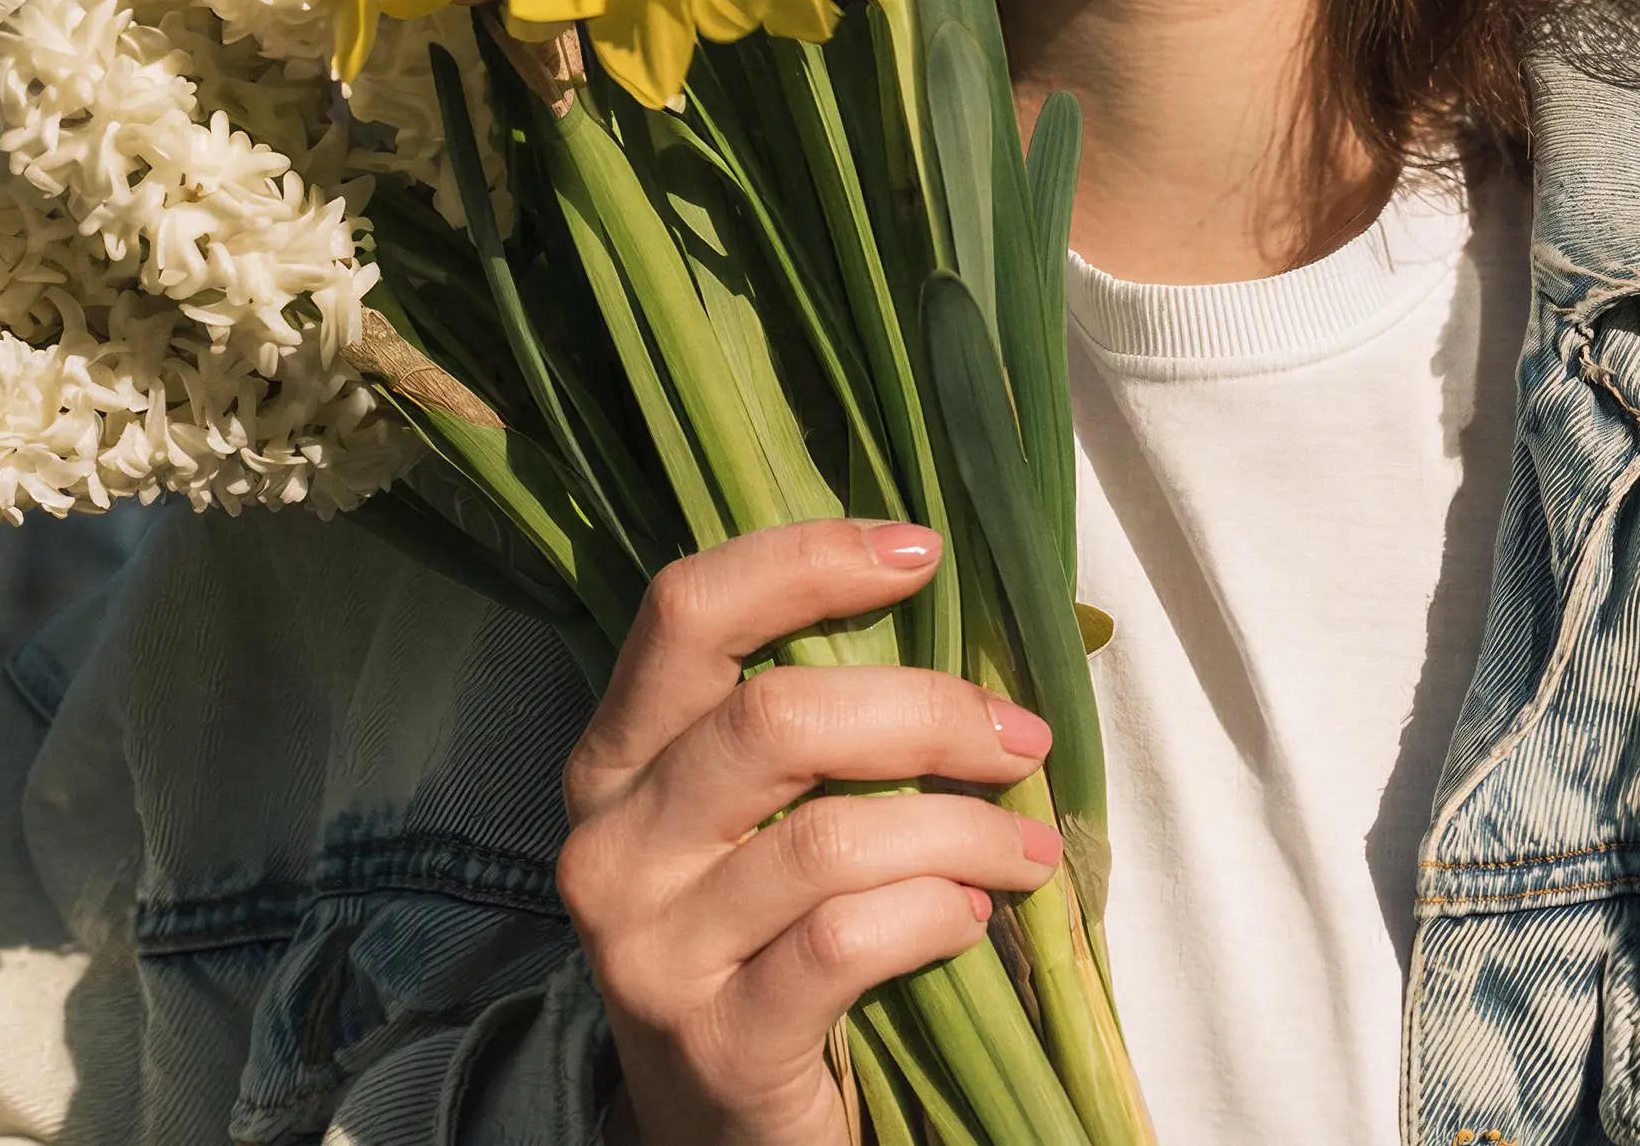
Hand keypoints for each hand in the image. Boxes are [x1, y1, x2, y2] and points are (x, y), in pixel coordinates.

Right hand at [561, 519, 1059, 1145]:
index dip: (806, 561)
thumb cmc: (763, 944)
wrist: (717, 1132)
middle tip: (1018, 739)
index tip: (922, 552)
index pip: (687, 611)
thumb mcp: (754, 826)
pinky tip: (971, 918)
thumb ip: (812, 730)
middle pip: (774, 718)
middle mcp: (612, 842)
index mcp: (617, 761)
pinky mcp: (713, 1040)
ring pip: (828, 837)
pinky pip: (844, 944)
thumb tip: (952, 612)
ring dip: (962, 831)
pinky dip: (933, 915)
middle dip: (927, 712)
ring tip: (1027, 849)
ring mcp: (650, 946)